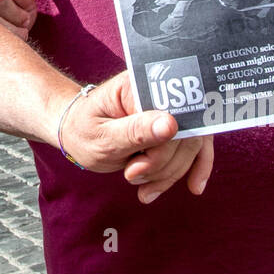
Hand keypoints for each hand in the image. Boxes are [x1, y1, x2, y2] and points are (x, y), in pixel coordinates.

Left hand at [60, 71, 213, 203]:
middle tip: (131, 175)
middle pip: (185, 133)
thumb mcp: (101, 136)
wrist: (77, 131)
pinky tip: (194, 187)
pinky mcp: (174, 127)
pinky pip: (196, 147)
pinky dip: (195, 168)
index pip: (169, 115)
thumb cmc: (83, 130)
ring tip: (141, 185)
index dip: (161, 149)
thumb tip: (172, 125)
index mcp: (137, 85)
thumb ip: (135, 131)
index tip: (134, 169)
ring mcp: (169, 109)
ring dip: (170, 173)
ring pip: (191, 144)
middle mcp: (158, 92)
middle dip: (162, 165)